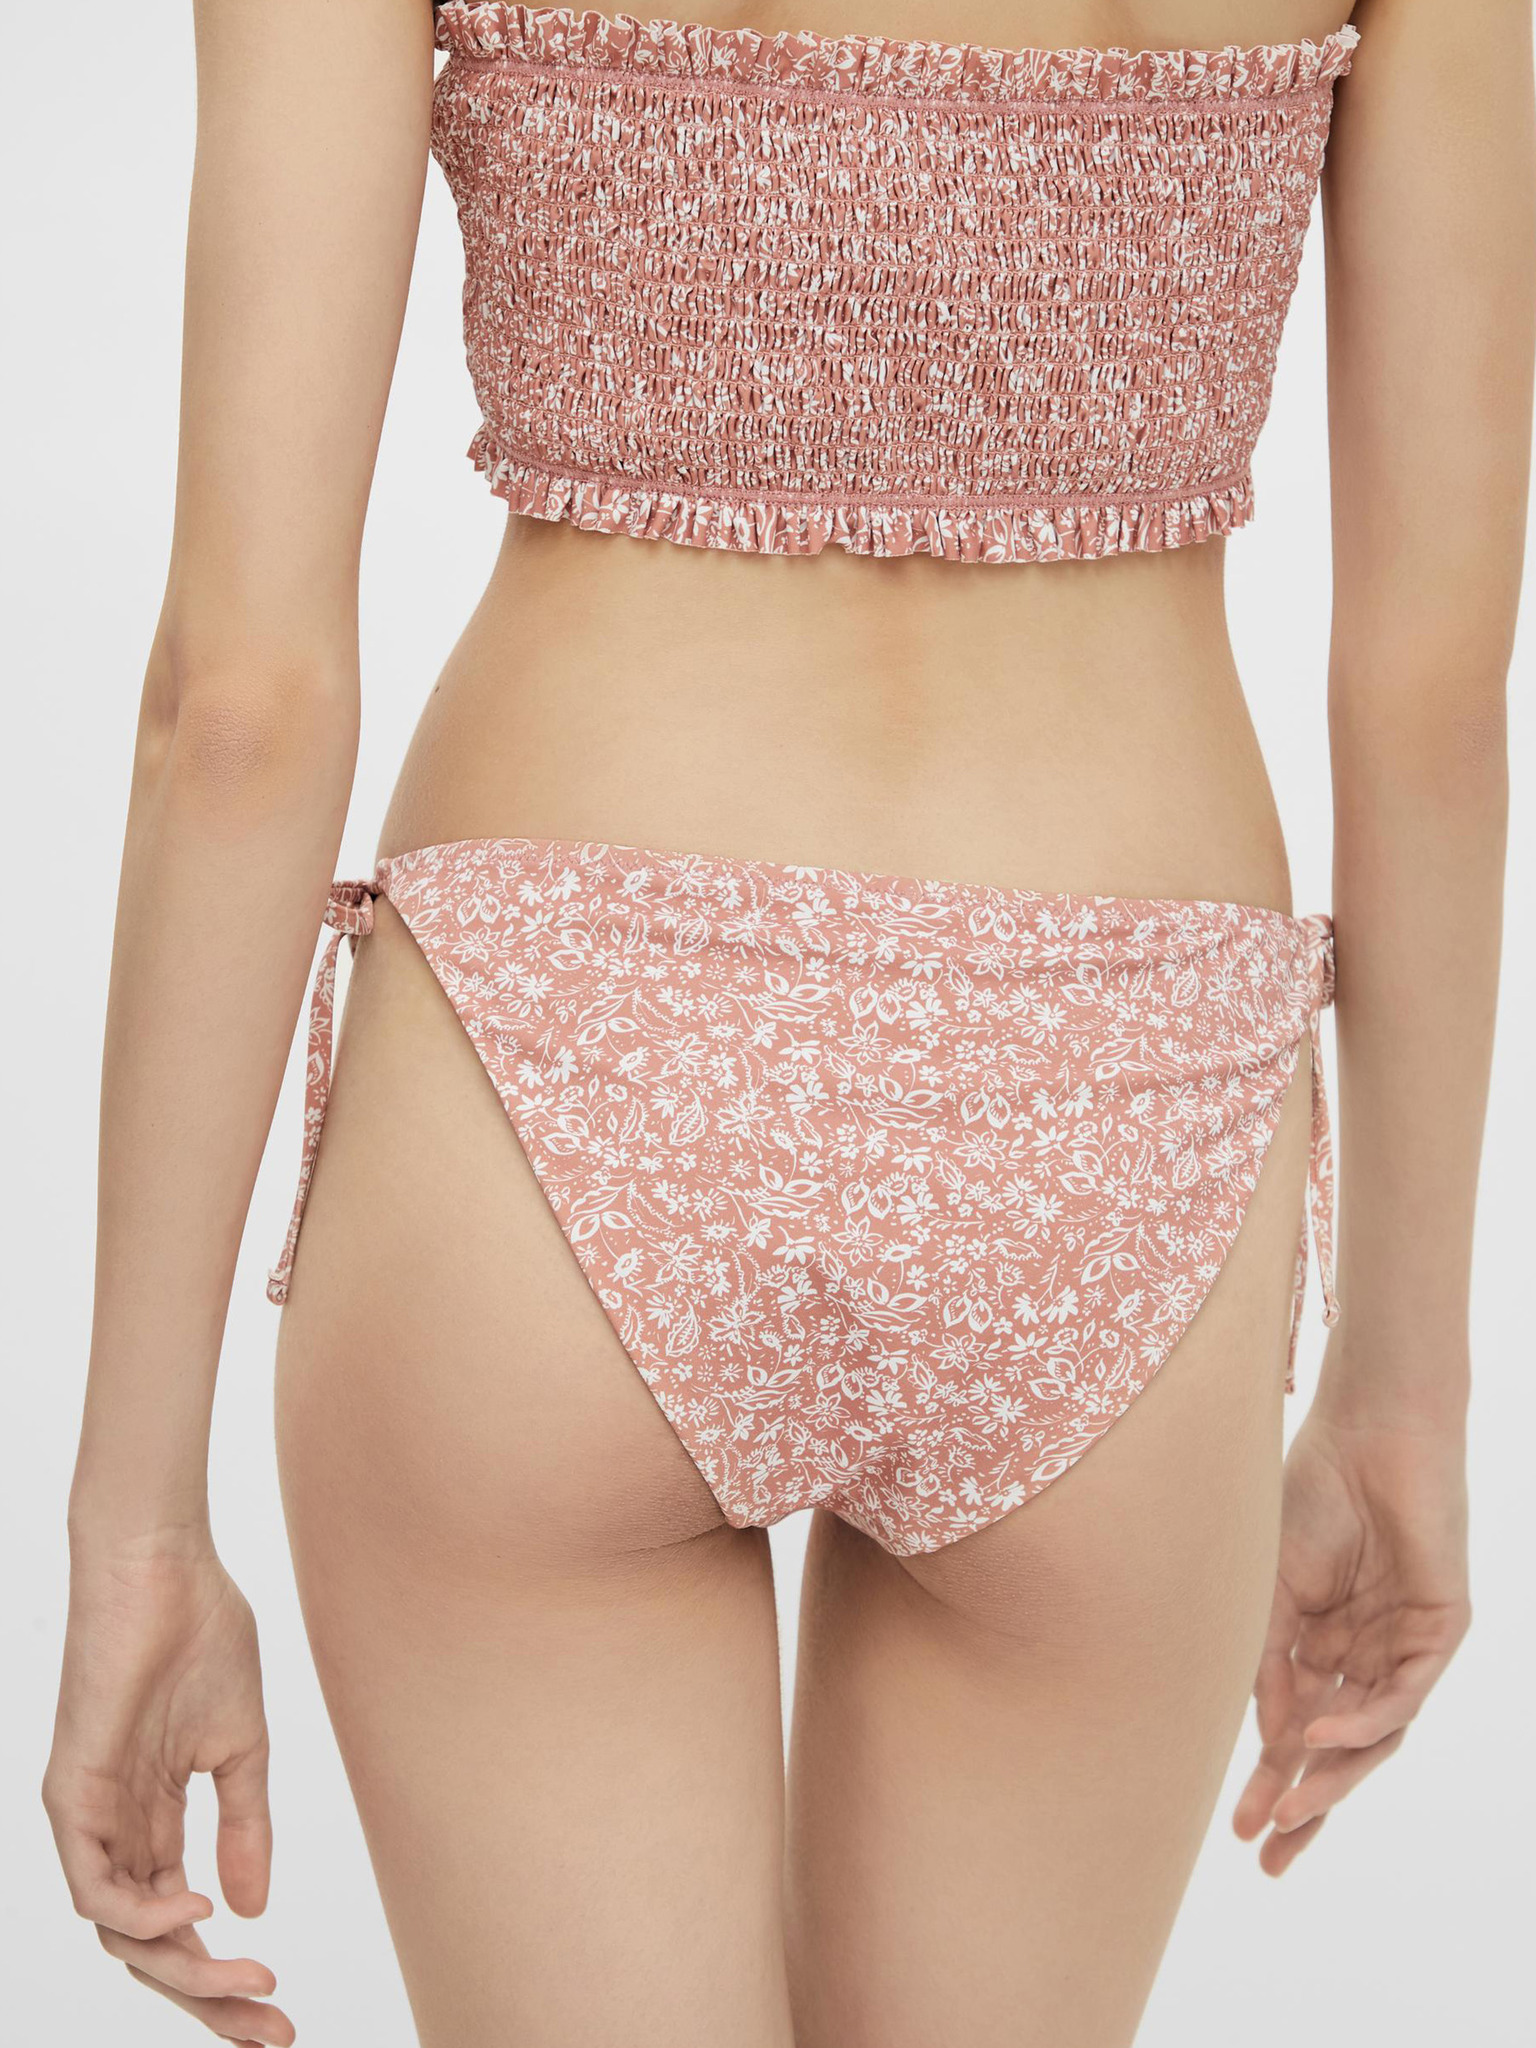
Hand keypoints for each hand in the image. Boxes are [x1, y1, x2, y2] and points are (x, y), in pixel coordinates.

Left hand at [43, 1533, 292, 2044]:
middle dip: (210, 1998)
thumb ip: (244, 1828)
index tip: (283, 2015)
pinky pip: (92, 1884)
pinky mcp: (70, 1792)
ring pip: (121, 1932)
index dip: (227, 1978)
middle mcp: (114, 1831)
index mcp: (154, 1820)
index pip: (182, 1926)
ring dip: (183, 1967)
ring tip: (245, 1974)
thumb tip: (251, 1909)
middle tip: (272, 2028)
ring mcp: (90, 1816)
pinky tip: (194, 1908)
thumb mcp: (241, 1748)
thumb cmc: (203, 1635)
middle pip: (150, 1950)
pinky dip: (140, 1912)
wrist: (165, 1565)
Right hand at [1233, 1406, 1469, 1874]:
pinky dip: (1363, 1720)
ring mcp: (1404, 1643)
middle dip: (1307, 1803)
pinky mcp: (1441, 1628)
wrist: (1366, 1427)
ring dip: (1334, 1775)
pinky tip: (1320, 1735)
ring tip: (1293, 1809)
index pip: (1300, 1730)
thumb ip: (1268, 1663)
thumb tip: (1270, 1740)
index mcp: (1320, 1642)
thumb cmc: (1309, 1489)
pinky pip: (1404, 1693)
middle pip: (1341, 1748)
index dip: (1273, 1781)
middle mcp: (1365, 1652)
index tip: (1240, 1832)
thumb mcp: (1268, 1589)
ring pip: (1376, 1734)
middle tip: (1271, 1855)